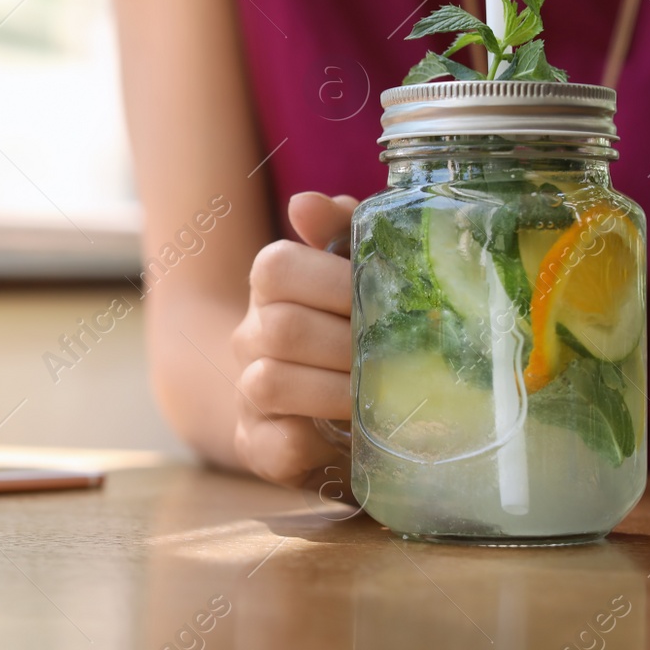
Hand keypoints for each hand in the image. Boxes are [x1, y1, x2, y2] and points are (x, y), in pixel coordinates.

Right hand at [229, 192, 356, 486]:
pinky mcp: (259, 446)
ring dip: (336, 391)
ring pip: (270, 383)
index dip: (332, 281)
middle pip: (281, 327)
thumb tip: (306, 203)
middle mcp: (250, 337)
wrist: (324, 408)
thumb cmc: (353, 330)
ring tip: (383, 397)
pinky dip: (319, 443)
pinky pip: (277, 444)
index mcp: (272, 288)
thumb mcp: (357, 277)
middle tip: (400, 354)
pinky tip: (352, 438)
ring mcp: (249, 393)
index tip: (383, 298)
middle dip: (347, 343)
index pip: (275, 267)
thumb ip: (345, 234)